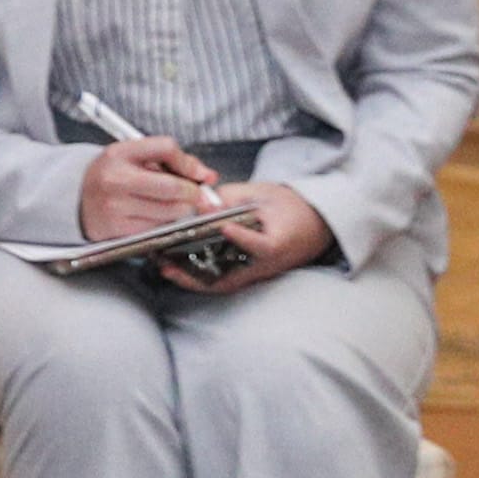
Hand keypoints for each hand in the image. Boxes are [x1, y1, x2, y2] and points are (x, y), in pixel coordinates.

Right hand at [75, 133, 220, 240]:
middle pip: (174, 186)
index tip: (199, 174)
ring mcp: (116, 207)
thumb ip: (172, 161)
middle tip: (195, 195)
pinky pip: (159, 228)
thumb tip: (207, 177)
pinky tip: (155, 215)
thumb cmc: (110, 176)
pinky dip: (165, 223)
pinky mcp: (119, 229)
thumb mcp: (133, 157)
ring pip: (172, 211)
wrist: (74, 199)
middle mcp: (116, 179)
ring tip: (169, 204)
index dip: (189, 163)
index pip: (166, 148)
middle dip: (193, 193)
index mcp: (119, 153)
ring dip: (181, 210)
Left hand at [152, 181, 336, 295]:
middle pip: (232, 277)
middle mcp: (267, 265)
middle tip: (168, 264)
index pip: (261, 246)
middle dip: (197, 274)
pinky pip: (223, 280)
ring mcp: (258, 273)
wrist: (313, 223)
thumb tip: (202, 201)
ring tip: (165, 268)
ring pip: (224, 283)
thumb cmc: (290, 207)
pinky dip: (199, 277)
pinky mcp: (250, 274)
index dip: (242, 238)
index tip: (224, 227)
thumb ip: (233, 197)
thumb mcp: (264, 194)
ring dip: (193, 279)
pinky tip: (177, 268)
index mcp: (279, 243)